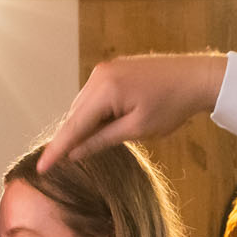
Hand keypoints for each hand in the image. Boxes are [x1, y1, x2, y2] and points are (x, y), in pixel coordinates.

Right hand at [39, 53, 228, 169]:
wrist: (196, 77)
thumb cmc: (172, 106)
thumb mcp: (136, 130)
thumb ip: (102, 140)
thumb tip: (75, 153)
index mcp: (105, 90)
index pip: (73, 126)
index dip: (57, 149)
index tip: (41, 168)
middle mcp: (99, 75)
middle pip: (75, 115)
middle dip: (69, 138)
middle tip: (59, 164)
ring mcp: (105, 69)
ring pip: (83, 106)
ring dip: (82, 126)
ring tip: (83, 148)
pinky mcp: (113, 69)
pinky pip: (94, 96)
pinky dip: (93, 113)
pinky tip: (99, 126)